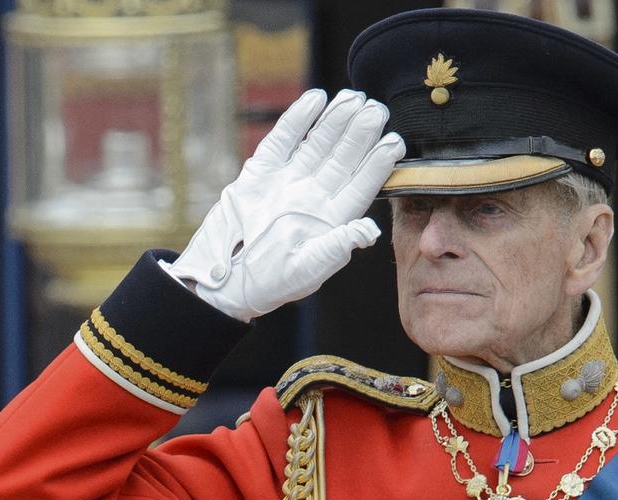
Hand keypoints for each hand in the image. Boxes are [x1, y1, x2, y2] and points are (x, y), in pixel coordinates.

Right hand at [161, 88, 404, 321]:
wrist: (222, 280)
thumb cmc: (268, 283)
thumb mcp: (305, 271)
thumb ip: (336, 249)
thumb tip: (369, 231)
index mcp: (330, 220)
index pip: (361, 186)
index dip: (378, 164)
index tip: (396, 141)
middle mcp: (313, 197)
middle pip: (342, 158)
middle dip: (360, 133)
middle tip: (378, 108)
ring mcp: (287, 182)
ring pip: (317, 144)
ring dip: (336, 120)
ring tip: (354, 97)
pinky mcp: (260, 173)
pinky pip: (283, 141)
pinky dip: (298, 119)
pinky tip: (315, 99)